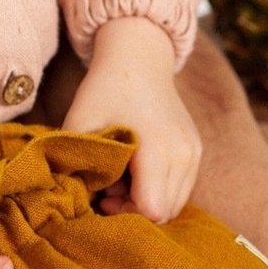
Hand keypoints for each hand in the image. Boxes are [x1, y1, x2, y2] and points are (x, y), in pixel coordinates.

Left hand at [61, 17, 201, 222]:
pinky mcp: (196, 153)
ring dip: (147, 203)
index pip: (152, 210)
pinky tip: (137, 174)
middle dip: (134, 211)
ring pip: (174, 206)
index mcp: (159, 150)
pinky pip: (180, 191)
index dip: (125, 213)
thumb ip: (74, 166)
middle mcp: (185, 156)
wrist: (139, 56)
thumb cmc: (105, 90)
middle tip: (108, 192)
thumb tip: (71, 202)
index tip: (103, 197)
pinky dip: (158, 191)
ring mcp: (194, 155)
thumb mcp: (79, 125)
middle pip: (164, 213)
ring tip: (122, 182)